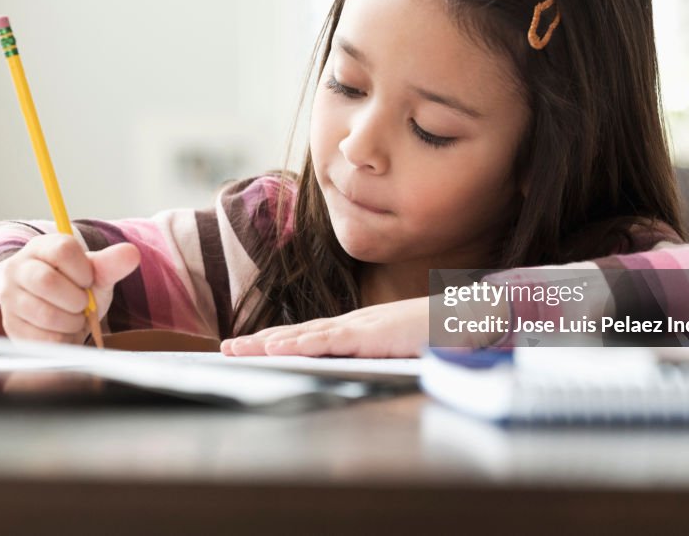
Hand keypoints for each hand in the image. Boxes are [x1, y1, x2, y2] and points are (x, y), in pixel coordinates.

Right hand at [0, 234, 140, 343]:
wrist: (58, 319)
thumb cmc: (75, 290)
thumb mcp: (95, 275)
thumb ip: (111, 264)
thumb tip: (132, 252)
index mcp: (40, 248)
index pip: (62, 250)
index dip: (83, 270)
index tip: (88, 280)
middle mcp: (17, 269)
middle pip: (48, 281)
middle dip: (77, 299)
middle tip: (82, 303)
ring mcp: (10, 299)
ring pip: (46, 314)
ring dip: (71, 321)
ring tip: (73, 317)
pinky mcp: (11, 327)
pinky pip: (43, 338)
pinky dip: (63, 338)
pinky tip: (62, 330)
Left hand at [220, 296, 428, 357]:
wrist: (464, 318)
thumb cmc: (434, 334)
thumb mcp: (396, 350)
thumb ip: (374, 358)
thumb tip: (358, 371)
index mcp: (355, 329)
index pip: (307, 334)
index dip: (276, 340)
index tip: (248, 347)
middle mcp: (350, 324)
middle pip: (296, 332)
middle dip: (259, 341)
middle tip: (225, 348)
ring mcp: (358, 327)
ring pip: (303, 335)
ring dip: (267, 342)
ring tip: (237, 349)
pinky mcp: (369, 335)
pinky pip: (329, 341)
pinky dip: (300, 344)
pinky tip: (277, 349)